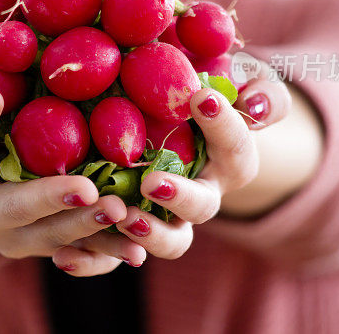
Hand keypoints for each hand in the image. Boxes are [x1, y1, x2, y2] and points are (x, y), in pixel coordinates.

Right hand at [0, 48, 147, 274]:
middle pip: (11, 209)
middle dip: (45, 200)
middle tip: (83, 186)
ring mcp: (14, 237)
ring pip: (51, 236)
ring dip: (86, 227)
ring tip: (119, 210)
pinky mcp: (46, 246)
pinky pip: (78, 252)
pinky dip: (108, 250)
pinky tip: (139, 246)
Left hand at [116, 65, 292, 258]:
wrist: (183, 122)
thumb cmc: (216, 96)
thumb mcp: (247, 86)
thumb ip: (262, 92)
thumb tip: (256, 104)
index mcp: (233, 160)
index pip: (234, 144)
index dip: (222, 123)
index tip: (200, 97)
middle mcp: (204, 193)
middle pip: (202, 206)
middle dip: (179, 196)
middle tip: (152, 183)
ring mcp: (171, 214)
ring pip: (172, 239)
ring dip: (151, 233)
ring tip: (125, 219)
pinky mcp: (136, 224)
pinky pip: (126, 246)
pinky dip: (104, 251)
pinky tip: (76, 244)